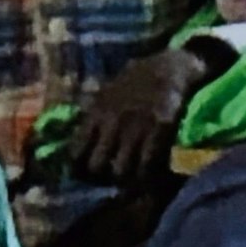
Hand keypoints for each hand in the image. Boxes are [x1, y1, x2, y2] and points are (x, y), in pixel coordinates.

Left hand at [70, 48, 204, 187]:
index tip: (86, 174)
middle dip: (102, 178)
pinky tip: (148, 173)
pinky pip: (146, 164)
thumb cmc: (136, 81)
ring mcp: (136, 126)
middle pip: (96, 167)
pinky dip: (146, 174)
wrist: (170, 66)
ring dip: (124, 180)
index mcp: (96, 113)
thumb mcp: (107, 94)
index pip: (76, 152)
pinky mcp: (159, 129)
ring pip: (120, 172)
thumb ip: (92, 118)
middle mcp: (112, 122)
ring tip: (130, 180)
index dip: (78, 169)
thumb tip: (78, 143)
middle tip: (110, 179)